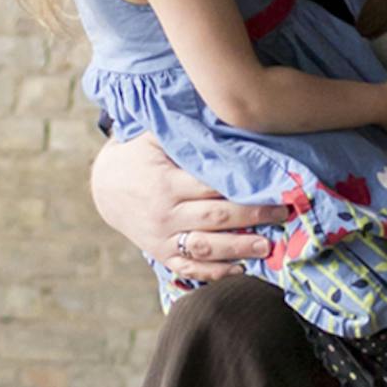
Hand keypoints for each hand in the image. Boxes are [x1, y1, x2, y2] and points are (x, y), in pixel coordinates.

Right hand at [89, 132, 278, 284]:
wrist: (104, 187)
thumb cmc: (138, 155)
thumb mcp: (155, 136)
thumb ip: (186, 132)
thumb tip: (222, 113)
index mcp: (166, 182)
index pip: (212, 186)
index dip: (243, 186)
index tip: (273, 184)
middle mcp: (166, 214)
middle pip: (215, 218)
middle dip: (252, 217)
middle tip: (282, 214)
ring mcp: (163, 238)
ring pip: (206, 248)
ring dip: (239, 249)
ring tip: (268, 247)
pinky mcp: (162, 254)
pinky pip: (190, 269)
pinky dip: (215, 273)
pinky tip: (240, 269)